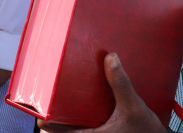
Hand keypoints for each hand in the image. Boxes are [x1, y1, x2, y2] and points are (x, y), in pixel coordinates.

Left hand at [38, 54, 169, 132]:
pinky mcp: (102, 131)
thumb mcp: (133, 106)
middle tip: (47, 90)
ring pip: (71, 125)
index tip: (36, 102)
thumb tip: (110, 57)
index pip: (54, 131)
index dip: (42, 118)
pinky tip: (83, 97)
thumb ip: (120, 83)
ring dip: (66, 112)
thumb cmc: (146, 131)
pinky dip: (80, 112)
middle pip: (59, 128)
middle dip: (53, 111)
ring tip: (62, 91)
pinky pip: (84, 123)